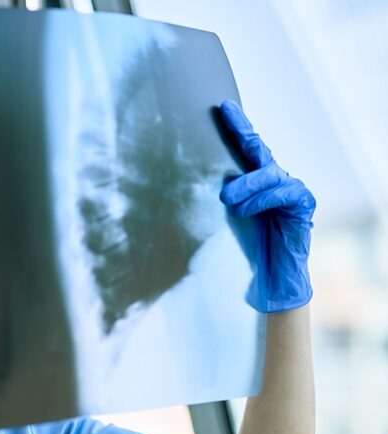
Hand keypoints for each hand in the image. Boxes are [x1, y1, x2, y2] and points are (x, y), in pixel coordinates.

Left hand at [218, 100, 315, 312]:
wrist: (269, 283)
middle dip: (242, 129)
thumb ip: (210, 202)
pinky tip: (246, 208)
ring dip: (245, 184)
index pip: (245, 150)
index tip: (223, 106)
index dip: (237, 126)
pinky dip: (263, 198)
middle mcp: (274, 180)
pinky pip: (284, 192)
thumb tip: (175, 186)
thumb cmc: (241, 252)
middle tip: (225, 112)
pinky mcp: (302, 206)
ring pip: (268, 173)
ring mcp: (291, 191)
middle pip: (258, 150)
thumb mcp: (219, 221)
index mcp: (254, 182)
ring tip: (227, 199)